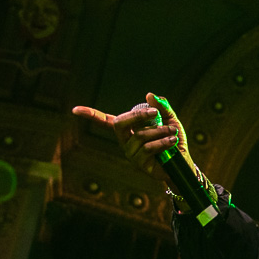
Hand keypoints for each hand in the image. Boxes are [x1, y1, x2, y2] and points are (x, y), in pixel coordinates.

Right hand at [72, 92, 193, 188]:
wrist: (184, 162)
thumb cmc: (173, 140)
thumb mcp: (170, 120)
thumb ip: (162, 107)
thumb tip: (149, 95)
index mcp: (128, 129)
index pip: (105, 121)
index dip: (91, 115)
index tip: (75, 110)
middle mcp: (125, 141)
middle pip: (119, 124)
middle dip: (137, 115)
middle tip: (155, 113)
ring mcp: (131, 153)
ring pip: (139, 136)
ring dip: (159, 131)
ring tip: (173, 132)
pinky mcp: (139, 164)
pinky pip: (147, 148)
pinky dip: (162, 142)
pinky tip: (172, 141)